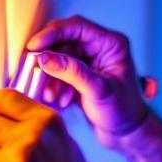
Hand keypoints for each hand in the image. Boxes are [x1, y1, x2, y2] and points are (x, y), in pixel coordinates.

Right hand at [22, 15, 149, 148]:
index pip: (77, 27)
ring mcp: (89, 61)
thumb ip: (72, 72)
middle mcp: (100, 48)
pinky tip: (59, 99)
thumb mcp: (98, 90)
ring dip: (51, 75)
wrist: (127, 134)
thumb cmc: (124, 112)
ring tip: (51, 94)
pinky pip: (60, 72)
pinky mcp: (80, 75)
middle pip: (64, 41)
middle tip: (34, 70)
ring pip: (59, 58)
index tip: (34, 46)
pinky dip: (55, 84)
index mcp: (111, 44)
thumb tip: (45, 58)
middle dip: (49, 59)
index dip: (52, 33)